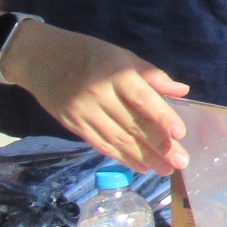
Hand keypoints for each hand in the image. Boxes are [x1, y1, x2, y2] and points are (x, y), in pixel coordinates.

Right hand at [0, 23, 189, 171]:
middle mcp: (100, 95)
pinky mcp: (74, 126)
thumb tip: (183, 91)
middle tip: (180, 163)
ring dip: (144, 158)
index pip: (143, 99)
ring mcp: (84, 113)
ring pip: (118, 140)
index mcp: (117, 74)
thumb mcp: (124, 56)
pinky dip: (122, 158)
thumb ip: (153, 75)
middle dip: (159, 146)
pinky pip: (101, 145)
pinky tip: (140, 167)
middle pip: (133, 125)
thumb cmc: (92, 55)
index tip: (181, 134)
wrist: (43, 59)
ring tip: (165, 170)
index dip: (162, 117)